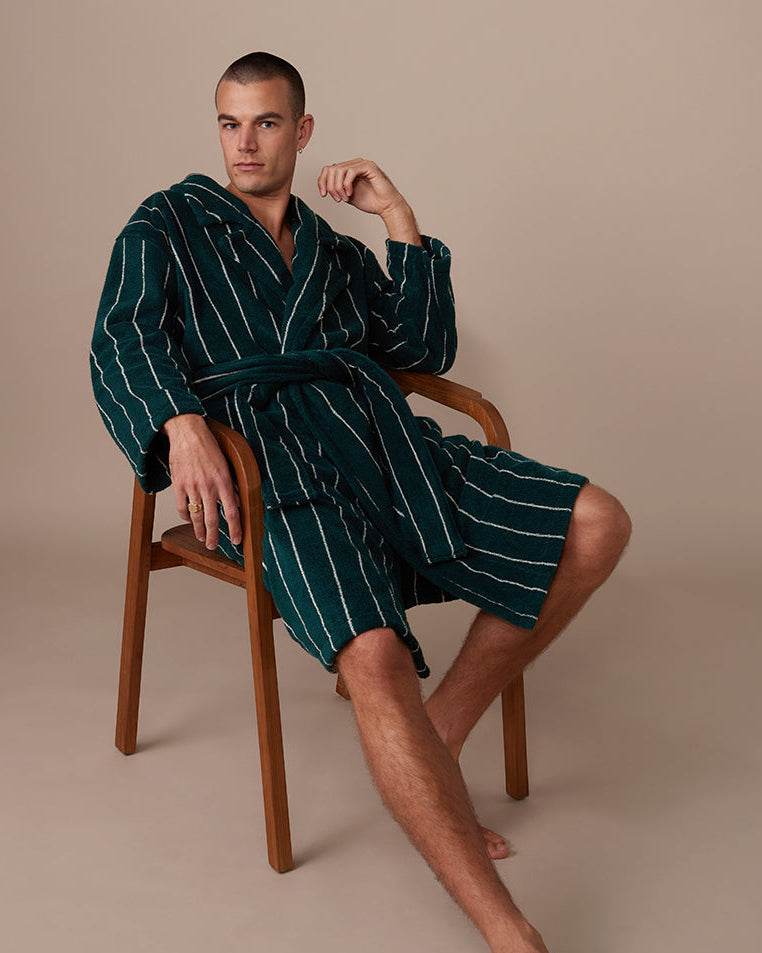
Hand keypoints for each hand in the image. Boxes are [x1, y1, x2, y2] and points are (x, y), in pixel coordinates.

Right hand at [162, 414, 241, 550]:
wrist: (187, 432)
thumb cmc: (209, 446)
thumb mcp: (227, 464)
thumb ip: (232, 485)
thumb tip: (237, 502)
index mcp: (224, 481)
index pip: (232, 512)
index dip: (235, 529)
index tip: (237, 540)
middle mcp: (208, 486)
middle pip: (213, 519)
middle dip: (215, 536)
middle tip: (214, 547)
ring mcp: (192, 487)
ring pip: (196, 516)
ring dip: (200, 530)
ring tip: (203, 538)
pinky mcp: (178, 484)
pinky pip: (182, 507)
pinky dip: (186, 517)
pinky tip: (189, 520)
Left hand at [317, 158, 421, 243]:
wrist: (386, 206)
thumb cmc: (371, 202)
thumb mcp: (347, 196)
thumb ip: (337, 189)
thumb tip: (324, 186)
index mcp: (348, 170)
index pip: (329, 169)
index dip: (322, 181)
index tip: (323, 195)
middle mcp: (354, 164)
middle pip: (332, 169)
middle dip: (331, 186)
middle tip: (337, 199)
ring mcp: (362, 164)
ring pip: (339, 170)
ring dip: (338, 186)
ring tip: (344, 198)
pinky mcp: (369, 167)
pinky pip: (350, 171)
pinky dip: (347, 184)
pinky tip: (350, 194)